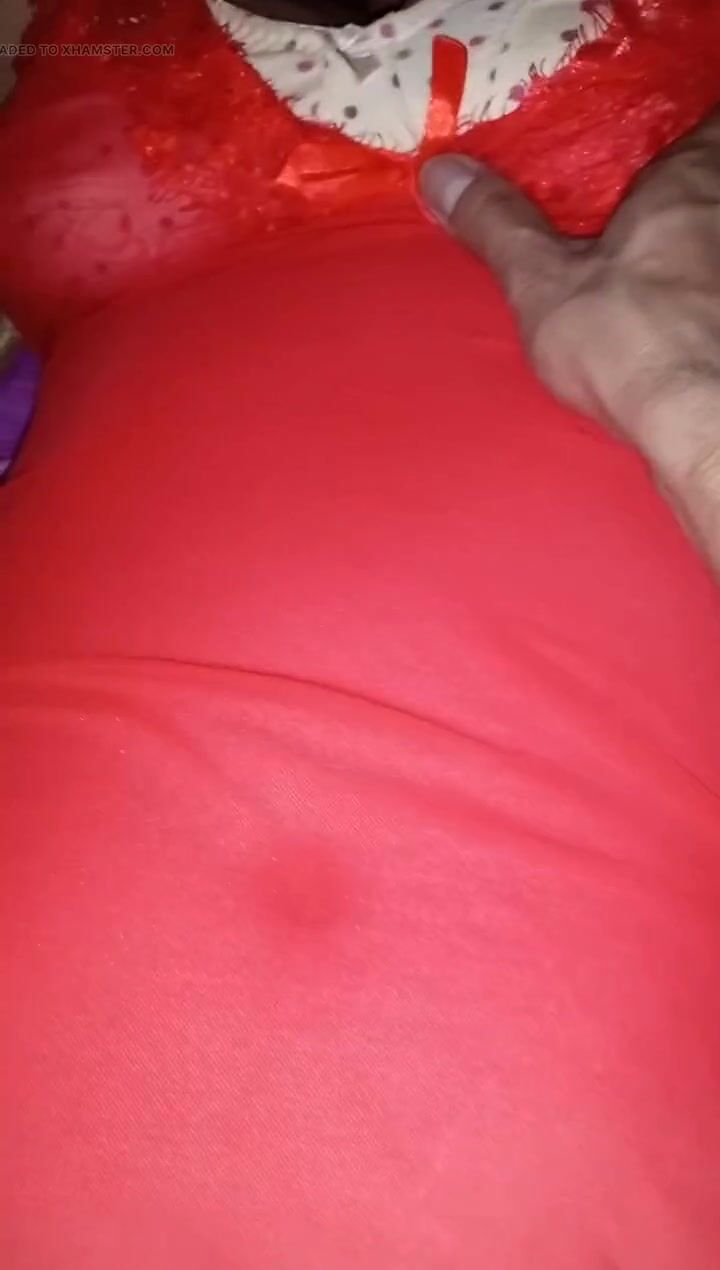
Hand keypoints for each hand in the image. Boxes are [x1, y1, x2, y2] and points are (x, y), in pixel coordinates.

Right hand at [420, 116, 719, 560]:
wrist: (705, 424)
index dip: (679, 134)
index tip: (646, 154)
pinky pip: (714, 294)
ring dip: (697, 250)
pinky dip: (701, 300)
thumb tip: (442, 172)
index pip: (707, 117)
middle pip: (712, 178)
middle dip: (687, 190)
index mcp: (693, 175)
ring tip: (659, 280)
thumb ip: (498, 224)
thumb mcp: (543, 282)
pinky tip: (683, 327)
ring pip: (716, 240)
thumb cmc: (631, 340)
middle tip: (642, 219)